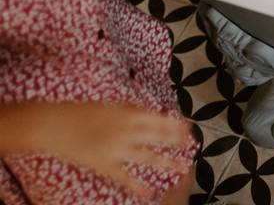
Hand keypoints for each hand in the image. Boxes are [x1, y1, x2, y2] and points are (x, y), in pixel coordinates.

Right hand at [17, 102, 193, 199]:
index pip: (160, 119)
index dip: (176, 124)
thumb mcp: (112, 104)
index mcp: (130, 113)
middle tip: (193, 145)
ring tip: (182, 167)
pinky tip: (149, 193)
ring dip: (166, 162)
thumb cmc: (82, 112)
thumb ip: (132, 109)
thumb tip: (151, 113)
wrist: (55, 124)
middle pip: (159, 136)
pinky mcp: (104, 164)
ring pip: (148, 156)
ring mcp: (117, 149)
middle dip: (177, 141)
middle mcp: (128, 130)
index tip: (189, 128)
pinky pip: (124, 177)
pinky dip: (137, 185)